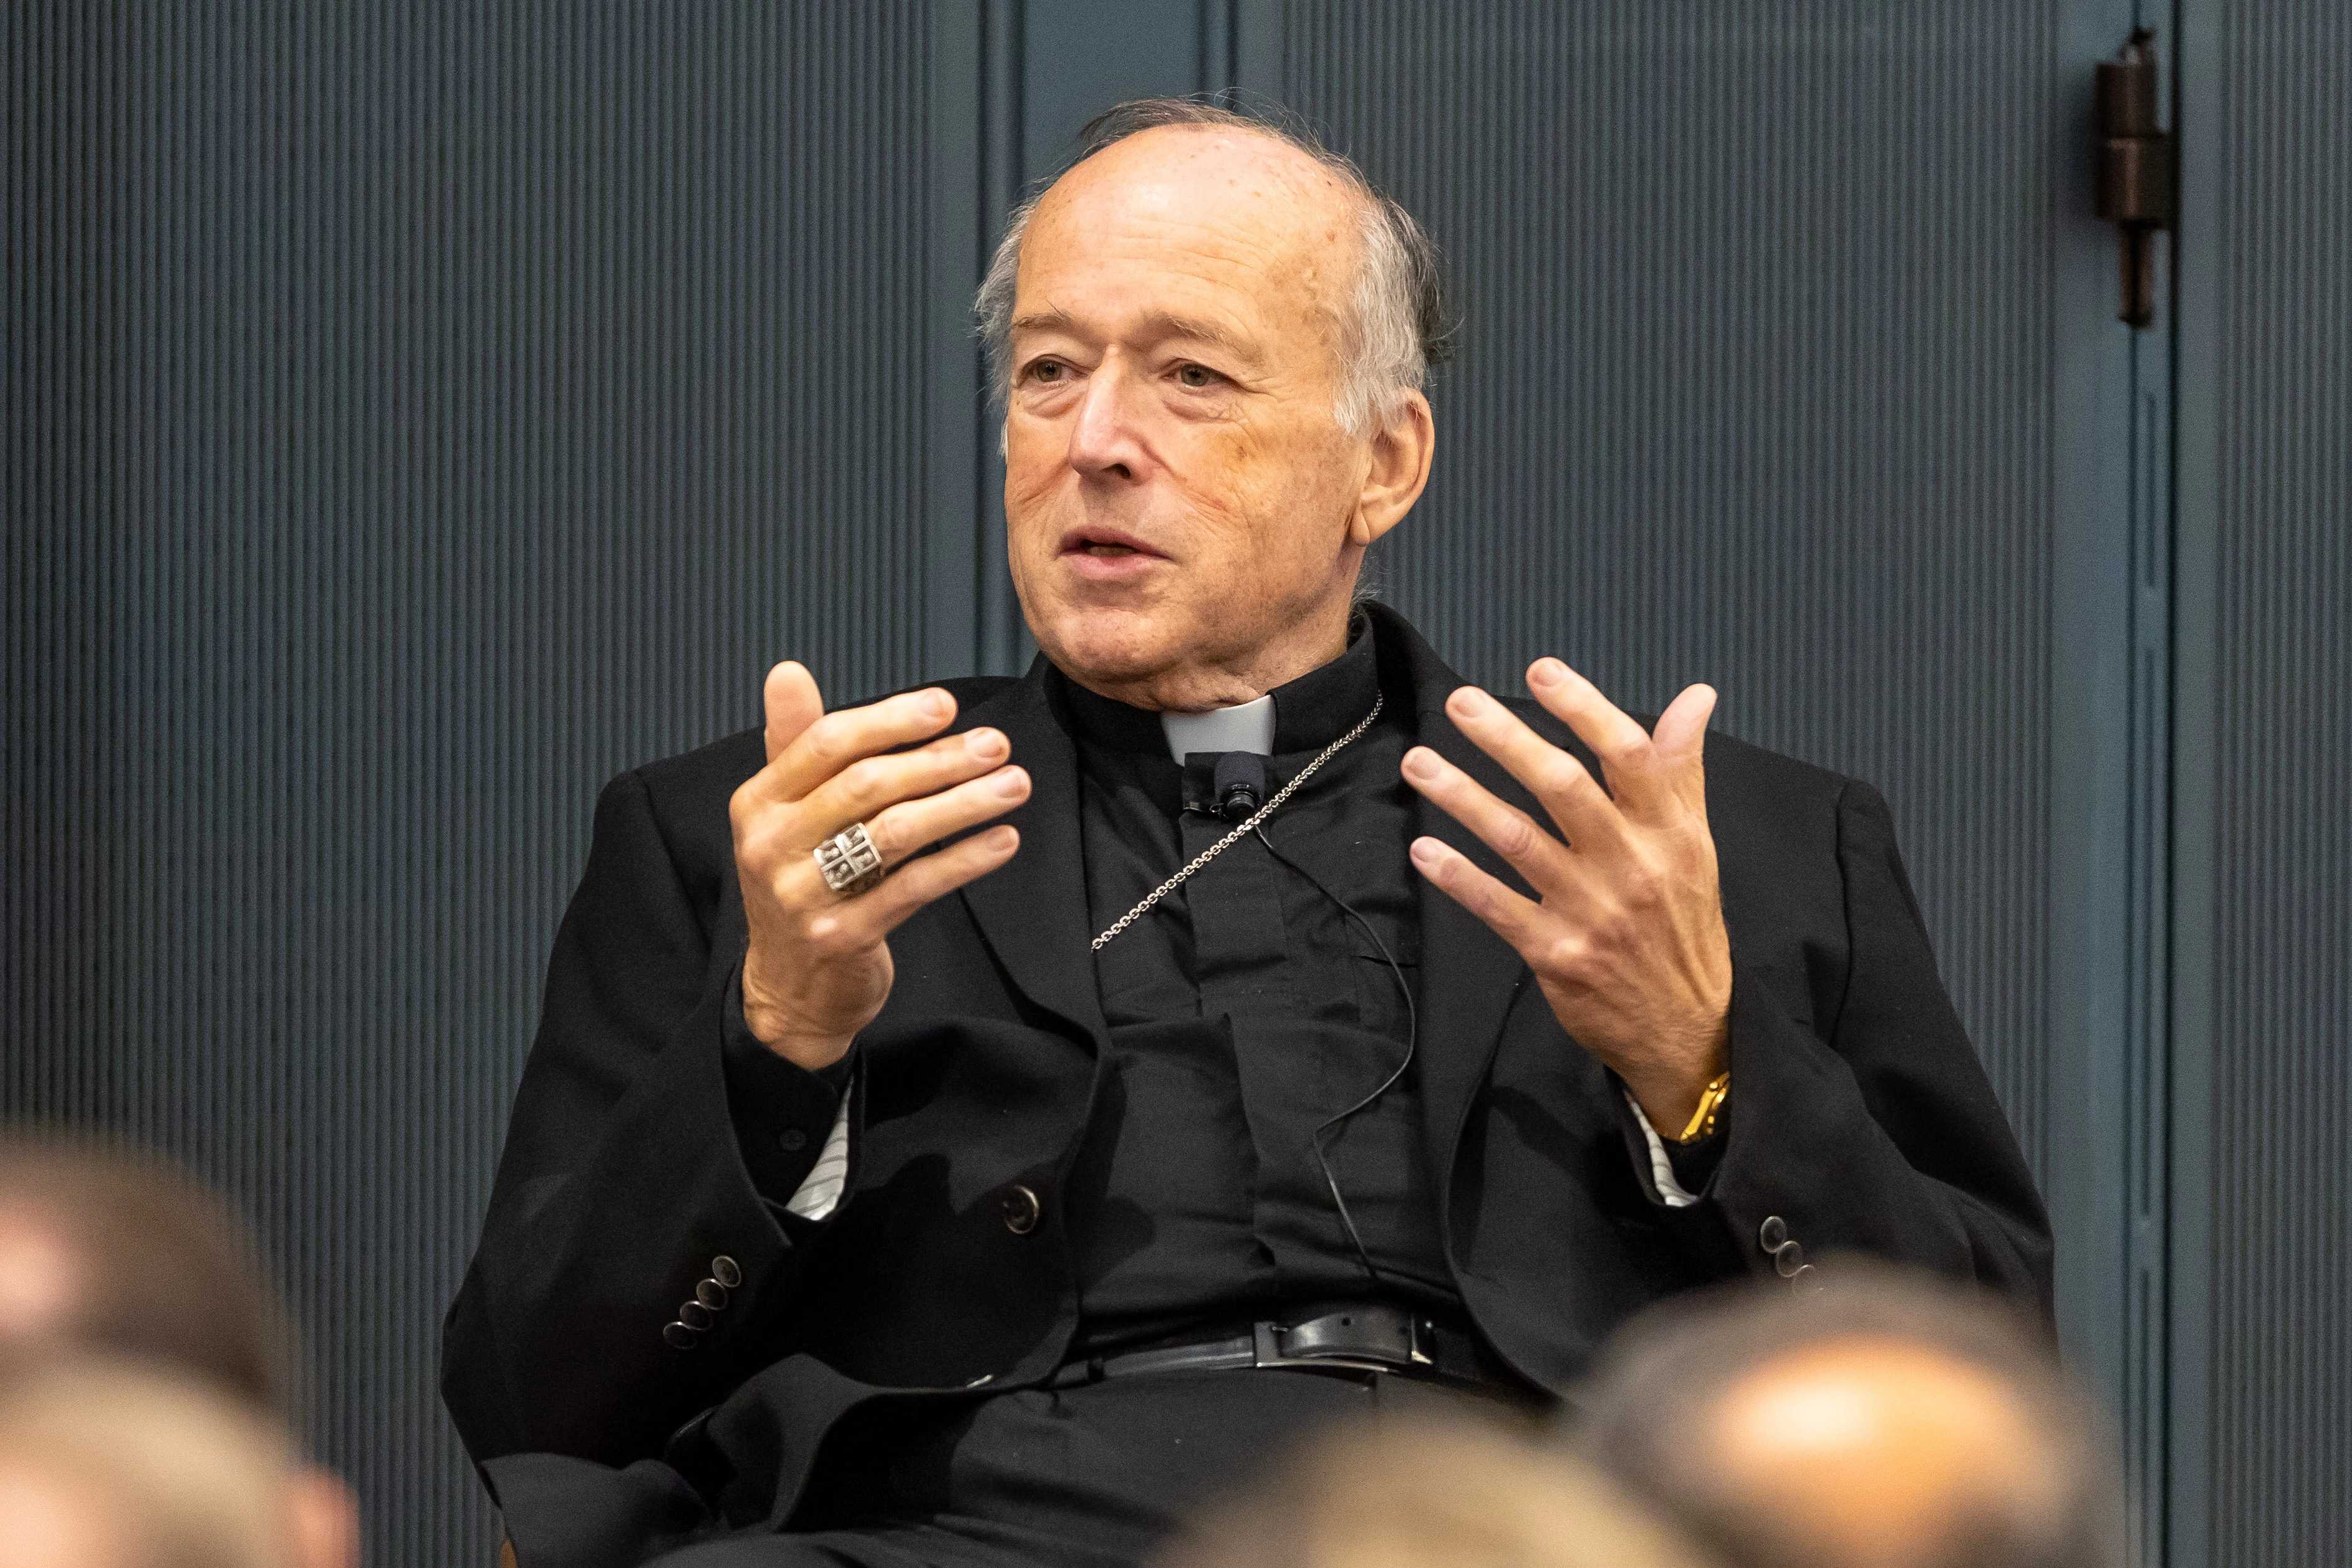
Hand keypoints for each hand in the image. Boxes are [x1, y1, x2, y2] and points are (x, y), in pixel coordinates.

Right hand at [731, 663, 1028, 1070]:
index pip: (826, 743)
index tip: (947, 706)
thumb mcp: (784, 816)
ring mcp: (804, 895)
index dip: (890, 720)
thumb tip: (788, 671)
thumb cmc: (800, 887)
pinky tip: (1003, 841)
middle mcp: (772, 845)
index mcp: (758, 803)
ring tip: (1014, 785)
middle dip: (939, 759)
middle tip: (996, 745)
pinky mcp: (842, 936)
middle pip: (866, 784)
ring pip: (895, 833)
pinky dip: (964, 860)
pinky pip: (914, 886)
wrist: (789, 992)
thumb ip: (795, 745)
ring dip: (963, 803)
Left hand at [1399, 659, 1730, 1131]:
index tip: (1541, 671)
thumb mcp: (1696, 846)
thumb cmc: (1684, 925)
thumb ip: (1682, 770)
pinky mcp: (1556, 954)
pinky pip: (1496, 906)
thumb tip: (1695, 697)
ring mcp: (1590, 912)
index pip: (1628, 755)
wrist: (1687, 1030)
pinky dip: (1458, 876)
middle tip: (1460, 703)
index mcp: (1668, 833)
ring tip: (1419, 761)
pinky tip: (1423, 849)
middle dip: (1507, 740)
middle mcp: (1631, 866)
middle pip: (1563, 788)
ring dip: (1463, 797)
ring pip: (1518, 840)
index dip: (1584, 708)